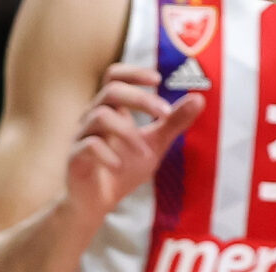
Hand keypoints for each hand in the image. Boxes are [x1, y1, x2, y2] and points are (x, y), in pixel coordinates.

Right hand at [59, 64, 201, 223]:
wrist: (96, 204)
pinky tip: (120, 166)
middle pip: (111, 90)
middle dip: (141, 99)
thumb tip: (200, 98)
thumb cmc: (124, 168)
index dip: (134, 72)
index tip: (158, 79)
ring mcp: (82, 136)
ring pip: (101, 116)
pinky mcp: (75, 158)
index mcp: (112, 108)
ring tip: (145, 152)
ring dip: (128, 132)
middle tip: (165, 113)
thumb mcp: (155, 144)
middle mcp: (94, 116)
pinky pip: (88, 145)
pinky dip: (107, 154)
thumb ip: (173, 122)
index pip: (115, 75)